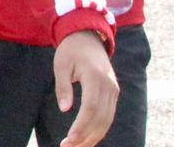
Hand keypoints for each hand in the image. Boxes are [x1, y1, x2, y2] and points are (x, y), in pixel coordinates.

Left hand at [54, 30, 118, 146]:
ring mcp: (113, 90)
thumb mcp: (60, 64)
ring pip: (107, 120)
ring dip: (93, 136)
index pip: (91, 108)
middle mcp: (108, 85)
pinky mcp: (113, 93)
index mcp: (95, 77)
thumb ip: (63, 86)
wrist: (88, 37)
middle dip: (86, 136)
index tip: (70, 139)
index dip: (82, 126)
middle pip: (101, 118)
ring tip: (75, 146)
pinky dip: (99, 128)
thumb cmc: (71, 50)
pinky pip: (108, 115)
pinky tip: (86, 137)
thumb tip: (64, 109)